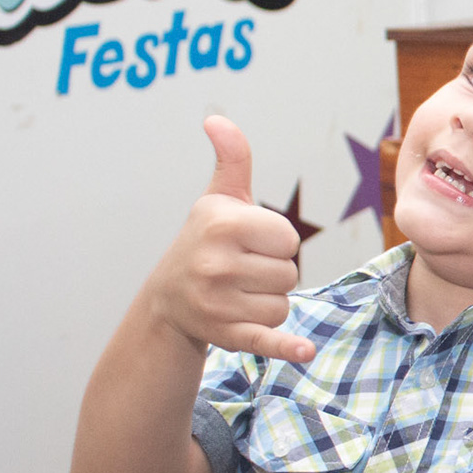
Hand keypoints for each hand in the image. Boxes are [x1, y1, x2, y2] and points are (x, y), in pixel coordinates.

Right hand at [146, 116, 313, 362]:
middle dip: (274, 273)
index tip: (250, 243)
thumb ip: (232, 160)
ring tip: (239, 293)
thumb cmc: (206, 241)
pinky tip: (305, 352)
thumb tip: (217, 120)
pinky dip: (286, 348)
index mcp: (223, 225)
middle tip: (242, 271)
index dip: (276, 242)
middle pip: (289, 274)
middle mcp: (216, 264)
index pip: (288, 238)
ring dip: (270, 302)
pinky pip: (266, 340)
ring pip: (283, 305)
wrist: (168, 298)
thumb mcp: (218, 200)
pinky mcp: (225, 334)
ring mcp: (218, 302)